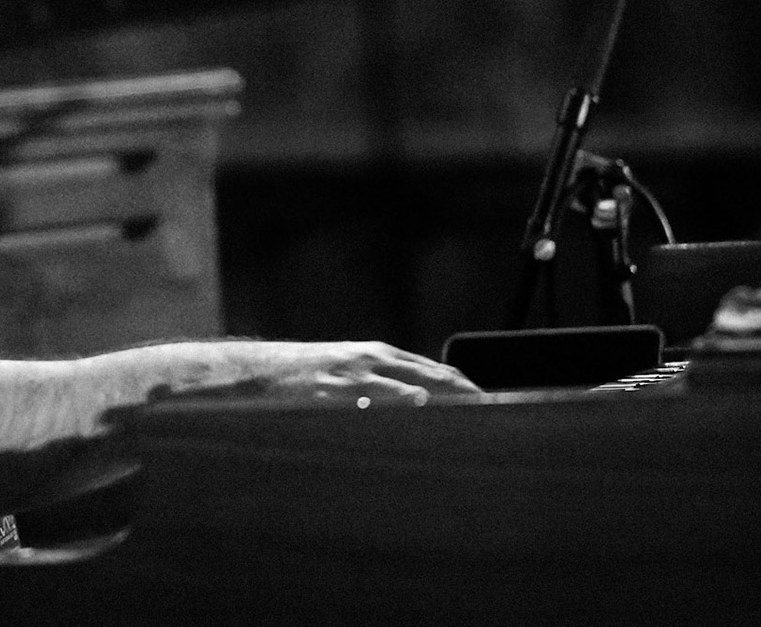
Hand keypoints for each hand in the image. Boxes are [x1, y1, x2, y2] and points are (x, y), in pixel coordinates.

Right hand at [250, 341, 481, 405]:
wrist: (268, 370)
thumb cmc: (311, 376)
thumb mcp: (352, 373)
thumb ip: (384, 385)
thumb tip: (418, 405)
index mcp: (380, 354)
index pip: (434, 369)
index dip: (463, 384)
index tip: (490, 400)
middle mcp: (374, 357)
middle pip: (430, 372)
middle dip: (462, 389)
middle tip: (493, 407)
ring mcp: (357, 371)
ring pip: (409, 379)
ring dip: (441, 392)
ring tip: (470, 404)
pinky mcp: (340, 386)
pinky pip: (375, 392)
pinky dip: (400, 395)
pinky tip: (419, 400)